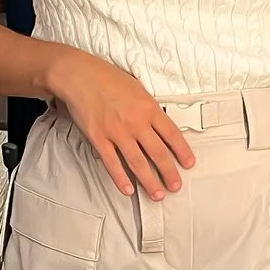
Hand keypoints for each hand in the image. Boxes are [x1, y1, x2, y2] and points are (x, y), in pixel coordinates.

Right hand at [45, 47, 196, 201]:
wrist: (80, 75)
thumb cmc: (107, 78)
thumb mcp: (138, 88)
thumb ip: (150, 108)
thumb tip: (161, 124)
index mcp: (149, 108)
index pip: (172, 134)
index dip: (183, 152)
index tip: (188, 163)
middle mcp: (136, 122)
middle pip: (158, 153)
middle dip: (169, 172)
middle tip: (175, 186)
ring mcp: (117, 132)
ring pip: (138, 162)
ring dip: (149, 181)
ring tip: (157, 193)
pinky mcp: (99, 138)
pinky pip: (112, 162)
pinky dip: (120, 178)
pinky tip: (128, 189)